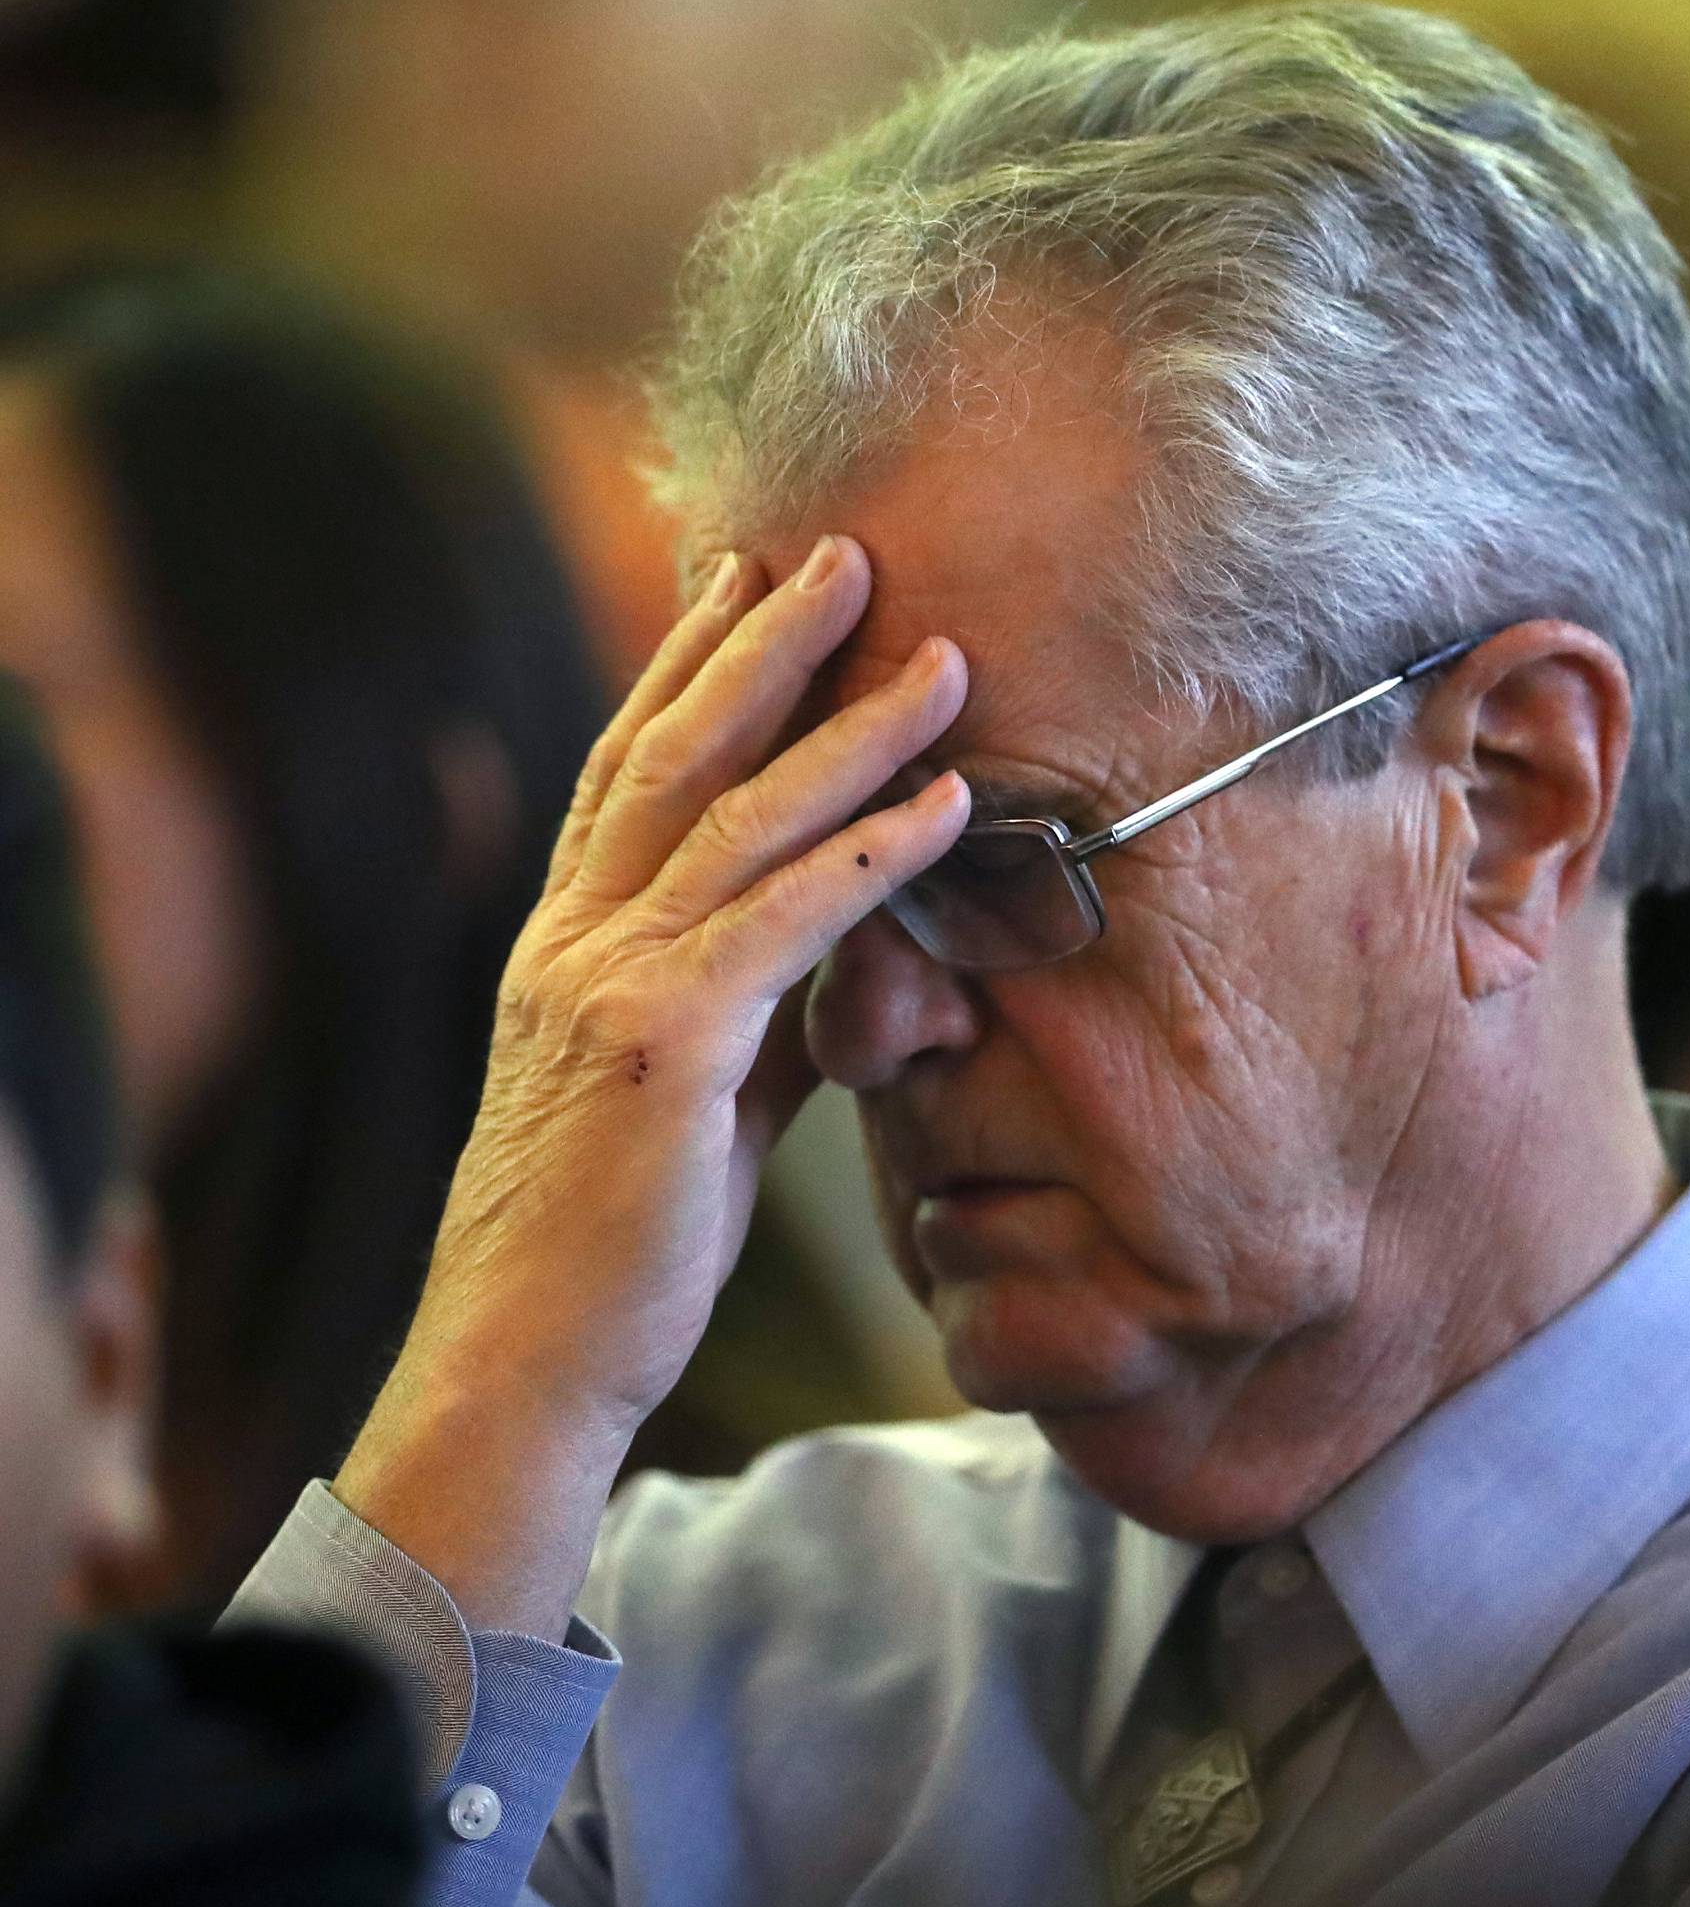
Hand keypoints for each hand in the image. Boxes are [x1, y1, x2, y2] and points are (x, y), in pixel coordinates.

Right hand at [332, 535, 967, 1631]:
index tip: (738, 580)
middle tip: (840, 550)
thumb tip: (836, 956)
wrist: (527, 1356)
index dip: (684, 667)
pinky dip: (872, 850)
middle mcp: (576, 938)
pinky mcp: (663, 1045)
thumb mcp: (682, 1095)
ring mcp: (611, 983)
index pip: (628, 772)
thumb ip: (749, 1009)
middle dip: (761, 641)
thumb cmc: (608, 1240)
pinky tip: (945, 802)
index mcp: (565, 942)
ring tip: (939, 656)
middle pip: (676, 753)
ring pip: (740, 815)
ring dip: (850, 724)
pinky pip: (786, 920)